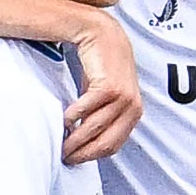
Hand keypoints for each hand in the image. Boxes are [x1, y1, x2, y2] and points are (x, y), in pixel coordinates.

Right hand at [62, 8, 142, 163]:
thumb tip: (84, 140)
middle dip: (82, 152)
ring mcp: (123, 97)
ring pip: (95, 127)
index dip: (91, 156)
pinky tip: (65, 119)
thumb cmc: (102, 66)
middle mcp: (132, 107)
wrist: (103, 34)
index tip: (74, 160)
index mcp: (134, 113)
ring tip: (61, 142)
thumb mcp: (107, 94)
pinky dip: (74, 117)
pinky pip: (88, 108)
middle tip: (64, 156)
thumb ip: (102, 116)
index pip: (113, 145)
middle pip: (105, 142)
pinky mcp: (109, 85)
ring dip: (75, 138)